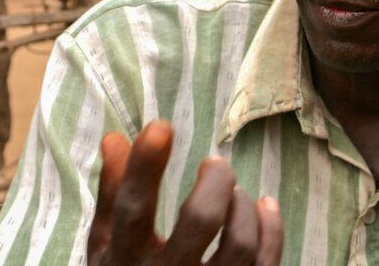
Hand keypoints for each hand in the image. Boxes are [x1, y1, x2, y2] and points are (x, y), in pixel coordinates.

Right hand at [87, 120, 283, 265]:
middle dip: (216, 181)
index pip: (133, 208)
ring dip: (243, 207)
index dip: (145, 166)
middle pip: (200, 220)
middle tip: (215, 164)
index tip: (161, 126)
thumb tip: (115, 137)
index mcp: (123, 261)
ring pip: (241, 244)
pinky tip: (262, 207)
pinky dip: (271, 228)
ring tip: (235, 194)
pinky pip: (266, 263)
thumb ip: (113, 191)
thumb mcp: (108, 242)